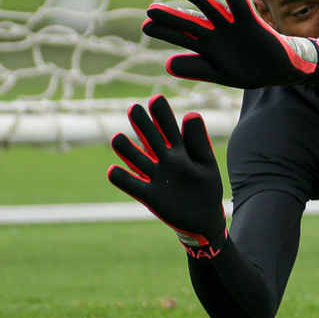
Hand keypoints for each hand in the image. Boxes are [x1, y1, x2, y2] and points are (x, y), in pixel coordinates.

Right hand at [107, 95, 226, 256]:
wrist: (203, 218)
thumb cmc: (206, 187)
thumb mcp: (206, 163)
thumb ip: (198, 141)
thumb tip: (191, 113)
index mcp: (181, 150)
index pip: (170, 128)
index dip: (162, 114)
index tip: (155, 98)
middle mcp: (164, 160)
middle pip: (151, 138)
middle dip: (142, 124)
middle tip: (134, 108)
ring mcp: (155, 177)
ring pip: (137, 159)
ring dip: (127, 150)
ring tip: (118, 138)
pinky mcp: (149, 195)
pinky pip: (132, 185)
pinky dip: (122, 178)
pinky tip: (112, 170)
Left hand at [142, 0, 318, 88]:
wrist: (279, 69)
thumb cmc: (248, 70)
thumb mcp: (219, 74)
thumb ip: (196, 69)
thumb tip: (168, 64)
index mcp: (206, 47)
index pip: (181, 37)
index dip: (163, 31)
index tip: (147, 25)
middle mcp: (216, 33)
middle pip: (191, 23)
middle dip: (172, 17)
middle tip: (151, 10)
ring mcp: (233, 27)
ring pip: (213, 11)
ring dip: (200, 0)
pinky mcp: (252, 24)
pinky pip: (241, 8)